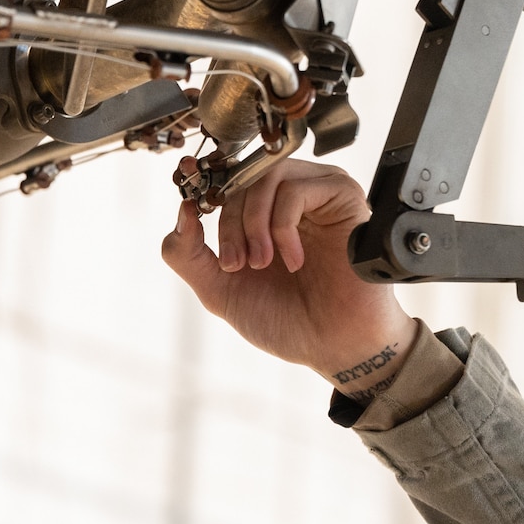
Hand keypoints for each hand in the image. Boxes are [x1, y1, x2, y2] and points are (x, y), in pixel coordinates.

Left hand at [160, 158, 416, 391]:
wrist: (333, 346)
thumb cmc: (287, 320)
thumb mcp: (220, 291)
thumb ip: (189, 255)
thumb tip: (181, 212)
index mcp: (259, 216)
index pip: (224, 183)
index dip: (203, 188)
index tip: (190, 204)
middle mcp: (287, 199)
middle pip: (241, 180)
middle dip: (230, 225)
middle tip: (237, 265)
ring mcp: (316, 193)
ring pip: (267, 178)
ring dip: (254, 224)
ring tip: (263, 263)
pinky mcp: (341, 196)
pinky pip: (296, 190)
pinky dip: (282, 227)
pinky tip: (292, 260)